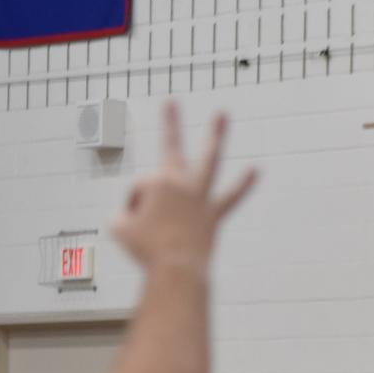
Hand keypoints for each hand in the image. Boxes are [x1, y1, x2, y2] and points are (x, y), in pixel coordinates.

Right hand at [110, 106, 258, 271]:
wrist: (176, 271)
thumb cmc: (145, 250)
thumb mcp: (118, 226)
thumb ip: (124, 212)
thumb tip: (138, 213)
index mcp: (157, 182)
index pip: (142, 185)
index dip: (135, 206)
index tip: (137, 224)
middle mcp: (181, 182)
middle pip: (173, 146)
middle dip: (171, 122)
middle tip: (172, 101)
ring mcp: (200, 196)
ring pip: (209, 159)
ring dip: (216, 135)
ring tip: (222, 114)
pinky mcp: (214, 213)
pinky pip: (231, 197)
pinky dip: (243, 185)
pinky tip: (255, 170)